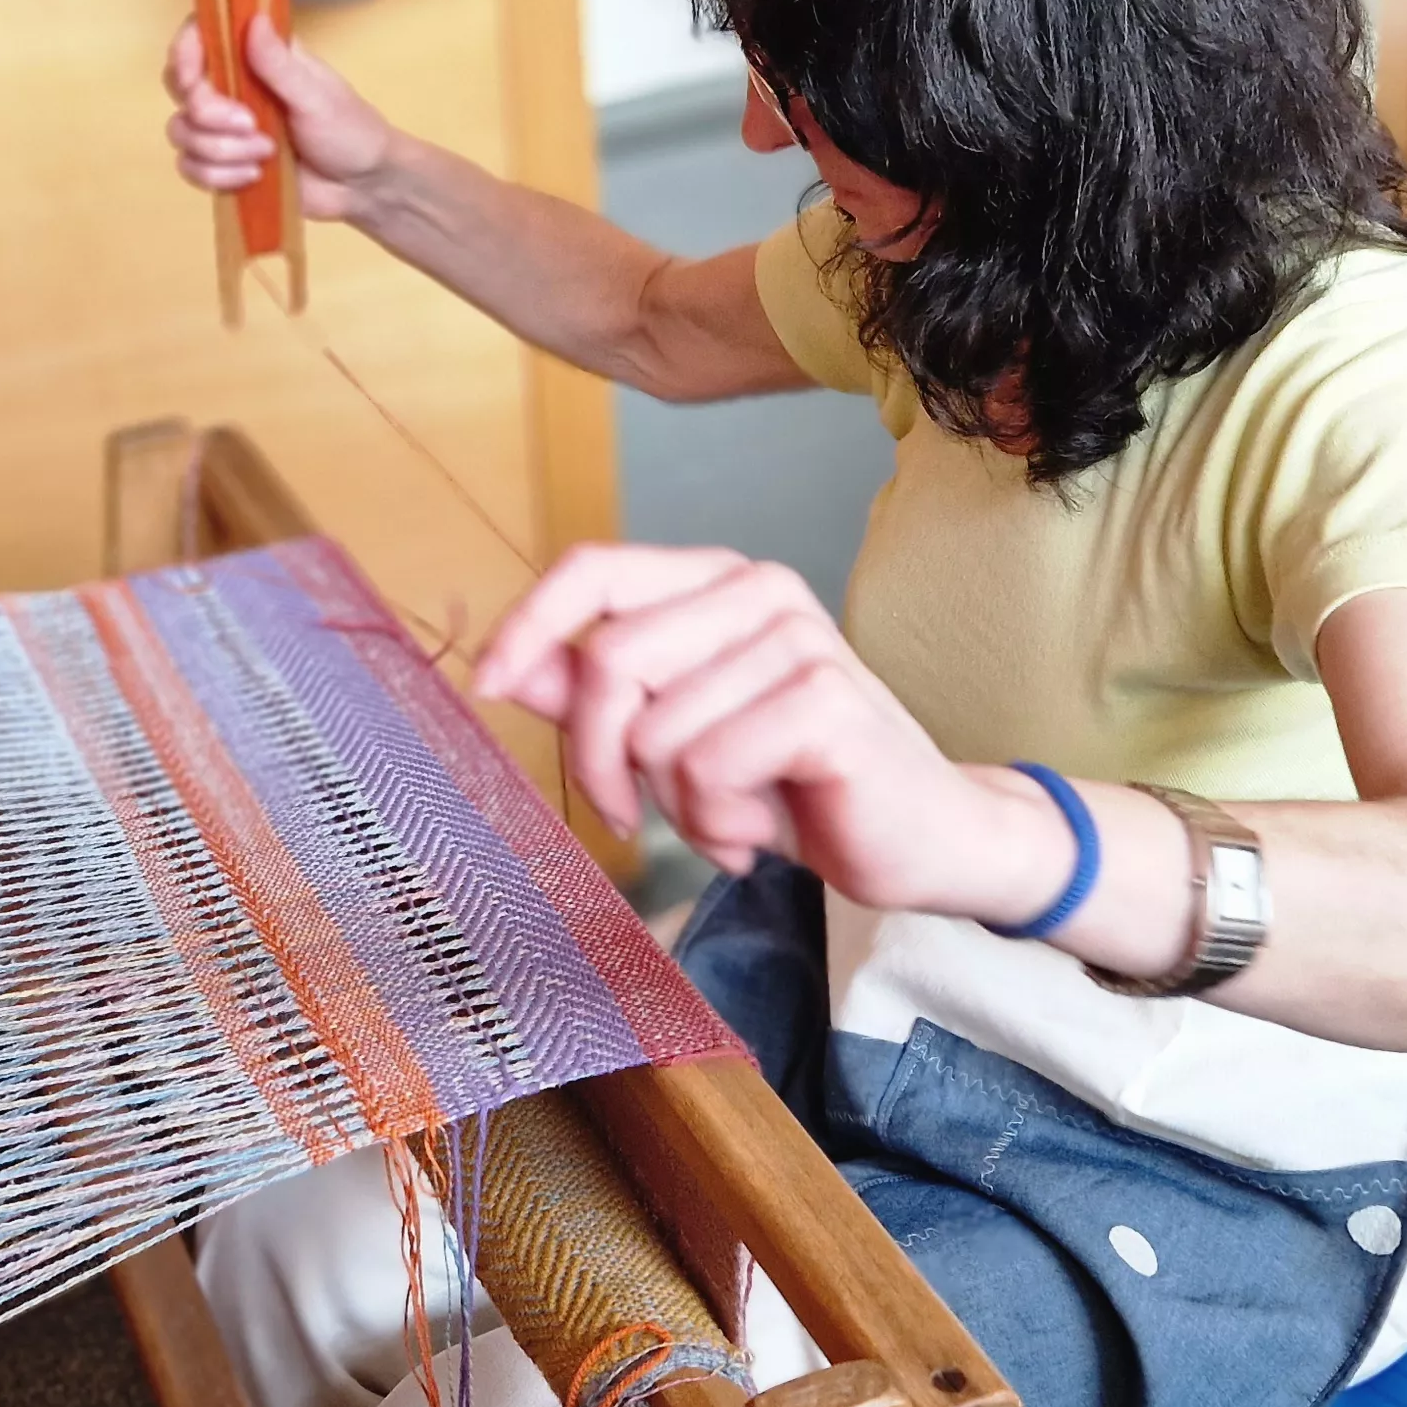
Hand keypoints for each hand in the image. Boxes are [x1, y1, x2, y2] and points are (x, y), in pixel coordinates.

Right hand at [162, 15, 398, 222]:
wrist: (360, 186)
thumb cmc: (349, 131)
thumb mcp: (318, 97)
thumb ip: (280, 65)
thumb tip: (255, 20)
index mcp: (255, 56)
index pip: (199, 37)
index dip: (184, 54)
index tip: (193, 79)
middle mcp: (233, 85)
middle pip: (180, 86)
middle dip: (207, 113)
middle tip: (251, 125)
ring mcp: (224, 126)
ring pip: (181, 131)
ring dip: (221, 149)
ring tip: (266, 155)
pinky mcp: (222, 162)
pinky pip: (190, 167)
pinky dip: (218, 176)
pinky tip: (255, 177)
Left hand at [468, 543, 1072, 923]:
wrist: (922, 839)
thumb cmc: (796, 785)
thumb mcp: (677, 738)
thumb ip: (595, 695)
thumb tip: (505, 666)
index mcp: (717, 583)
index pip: (593, 568)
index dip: (528, 623)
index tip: (484, 683)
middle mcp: (759, 591)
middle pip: (609, 662)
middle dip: (601, 763)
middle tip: (631, 817)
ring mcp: (798, 638)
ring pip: (656, 731)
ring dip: (676, 808)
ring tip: (728, 819)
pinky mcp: (826, 698)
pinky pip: (708, 767)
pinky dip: (719, 822)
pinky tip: (761, 831)